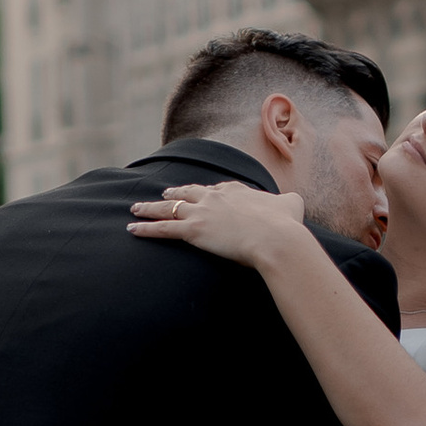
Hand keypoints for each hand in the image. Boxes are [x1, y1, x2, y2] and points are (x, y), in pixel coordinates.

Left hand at [128, 180, 311, 267]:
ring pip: (169, 208)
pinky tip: (132, 229)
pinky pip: (163, 229)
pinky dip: (146, 229)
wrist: (276, 237)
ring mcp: (203, 212)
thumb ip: (288, 201)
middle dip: (175, 192)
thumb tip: (293, 202)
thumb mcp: (292, 205)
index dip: (207, 191)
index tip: (201, 192)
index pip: (218, 188)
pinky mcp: (194, 230)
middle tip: (165, 192)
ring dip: (151, 208)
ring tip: (137, 208)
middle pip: (189, 192)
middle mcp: (216, 197)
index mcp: (237, 190)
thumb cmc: (286, 224)